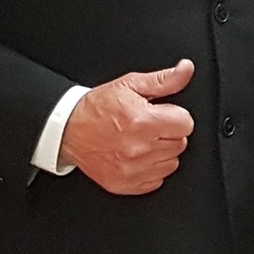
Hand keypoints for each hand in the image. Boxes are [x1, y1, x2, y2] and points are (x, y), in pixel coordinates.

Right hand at [60, 60, 196, 194]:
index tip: (162, 115)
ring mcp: (131, 169)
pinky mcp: (125, 184)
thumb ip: (164, 79)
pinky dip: (151, 169)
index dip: (176, 116)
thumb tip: (186, 69)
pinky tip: (137, 157)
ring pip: (171, 163)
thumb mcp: (130, 85)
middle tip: (148, 127)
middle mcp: (138, 148)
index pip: (185, 124)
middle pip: (180, 143)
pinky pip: (157, 180)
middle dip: (168, 133)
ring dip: (162, 152)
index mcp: (142, 121)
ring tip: (141, 141)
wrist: (66, 130)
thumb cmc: (96, 107)